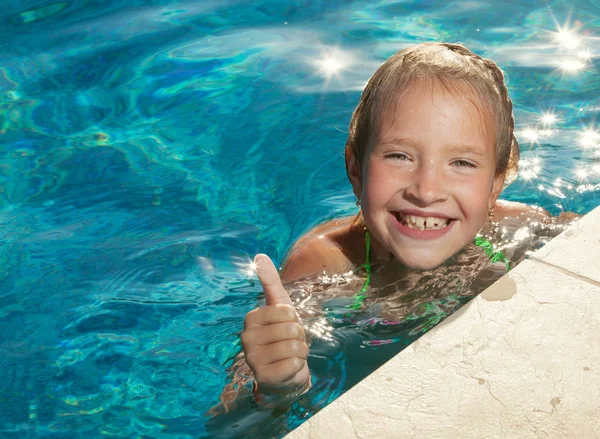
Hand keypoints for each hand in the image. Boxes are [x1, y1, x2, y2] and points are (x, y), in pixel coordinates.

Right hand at [241, 254, 309, 404]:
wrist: (283, 371)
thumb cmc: (282, 334)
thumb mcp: (279, 306)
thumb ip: (270, 282)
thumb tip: (260, 255)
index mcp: (250, 318)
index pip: (287, 311)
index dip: (295, 319)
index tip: (287, 325)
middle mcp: (246, 338)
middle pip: (291, 329)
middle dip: (299, 336)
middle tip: (290, 342)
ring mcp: (252, 359)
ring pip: (294, 347)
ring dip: (300, 350)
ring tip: (291, 353)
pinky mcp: (263, 377)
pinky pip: (294, 364)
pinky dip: (298, 365)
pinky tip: (289, 366)